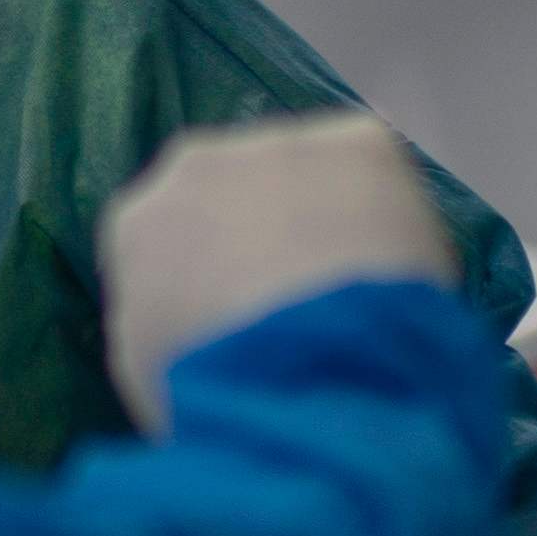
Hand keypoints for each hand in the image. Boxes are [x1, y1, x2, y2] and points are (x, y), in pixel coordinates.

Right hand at [95, 111, 461, 434]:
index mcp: (136, 223)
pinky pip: (375, 175)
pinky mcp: (358, 143)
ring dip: (328, 221)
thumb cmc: (209, 391)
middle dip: (267, 235)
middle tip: (302, 303)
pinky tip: (400, 270)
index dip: (210, 278)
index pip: (169, 239)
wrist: (295, 376)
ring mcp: (279, 145)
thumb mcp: (147, 376)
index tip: (243, 317)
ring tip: (359, 292)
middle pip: (235, 192)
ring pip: (308, 178)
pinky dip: (390, 216)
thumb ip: (160, 324)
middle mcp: (197, 165)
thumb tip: (193, 321)